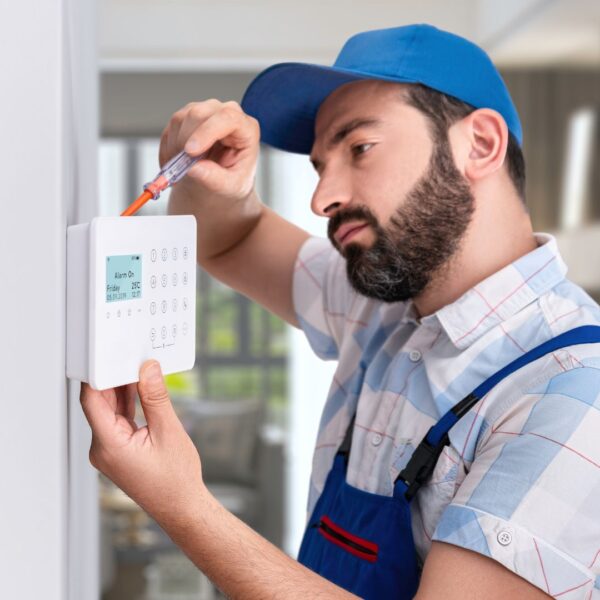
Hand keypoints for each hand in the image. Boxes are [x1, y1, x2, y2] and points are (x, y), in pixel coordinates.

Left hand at [80, 360, 204, 527]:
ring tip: (139, 367)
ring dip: (123, 389)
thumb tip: (147, 369)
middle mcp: (102, 448)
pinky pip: (119, 420)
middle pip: (100, 403)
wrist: (182, 507)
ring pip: (110, 410)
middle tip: (129, 354)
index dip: (98, 374)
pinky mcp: (119, 450)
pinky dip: (129, 404)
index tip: (107, 354)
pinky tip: (141, 388)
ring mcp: (109, 450)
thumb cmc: (176, 479)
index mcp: (109, 445)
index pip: (92, 400)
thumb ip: (155, 397)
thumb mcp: (169, 430)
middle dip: (114, 378)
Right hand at [160, 99, 260, 204]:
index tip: (191, 152)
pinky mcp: (188, 117)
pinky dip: (168, 148)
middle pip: (199, 113)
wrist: (221, 181)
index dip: (206, 131)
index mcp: (246, 128)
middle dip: (185, 141)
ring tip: (182, 168)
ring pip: (181, 119)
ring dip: (175, 146)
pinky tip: (176, 163)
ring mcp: (206, 112)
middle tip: (182, 166)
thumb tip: (194, 168)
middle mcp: (226, 114)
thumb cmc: (233, 180)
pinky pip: (171, 127)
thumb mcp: (231, 187)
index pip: (227, 117)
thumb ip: (215, 179)